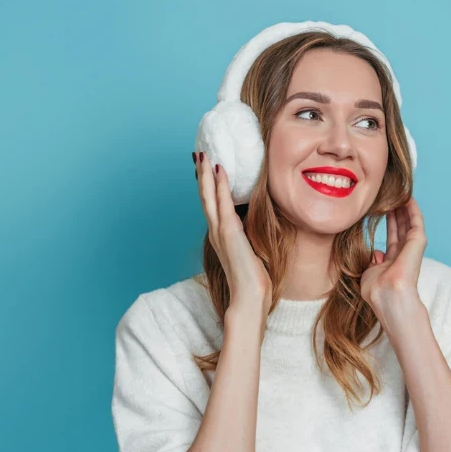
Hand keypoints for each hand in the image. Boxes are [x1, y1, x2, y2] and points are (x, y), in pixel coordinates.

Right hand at [194, 151, 271, 319]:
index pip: (211, 205)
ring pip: (208, 197)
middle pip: (204, 197)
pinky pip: (223, 202)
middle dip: (201, 175)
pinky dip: (220, 185)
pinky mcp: (228, 232)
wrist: (249, 296)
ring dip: (205, 175)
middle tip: (197, 154)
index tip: (206, 168)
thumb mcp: (250, 251)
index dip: (207, 186)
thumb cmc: (253, 279)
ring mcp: (220, 231)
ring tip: (202, 156)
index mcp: (220, 236)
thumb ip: (247, 237)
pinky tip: (220, 169)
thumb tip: (253, 225)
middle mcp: (215, 231)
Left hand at [360, 197, 426, 305]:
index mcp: (393, 261)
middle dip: (396, 210)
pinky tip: (408, 197)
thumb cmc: (377, 290)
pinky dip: (412, 208)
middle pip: (401, 226)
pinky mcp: (418, 241)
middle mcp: (404, 253)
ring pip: (409, 221)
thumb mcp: (369, 274)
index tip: (382, 208)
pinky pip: (416, 220)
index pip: (393, 236)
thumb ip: (372, 262)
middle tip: (391, 194)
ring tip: (399, 191)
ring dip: (404, 206)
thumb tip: (376, 253)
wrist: (388, 295)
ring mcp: (412, 247)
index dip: (388, 221)